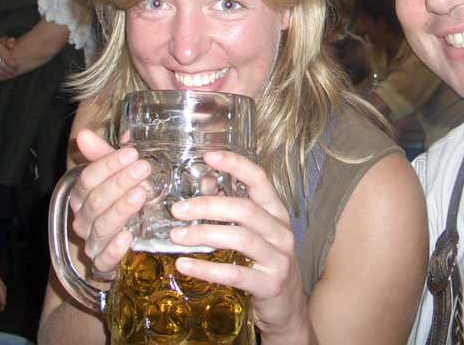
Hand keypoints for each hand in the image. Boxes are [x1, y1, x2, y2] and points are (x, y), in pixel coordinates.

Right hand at [0, 38, 17, 80]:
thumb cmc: (4, 45)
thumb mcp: (8, 40)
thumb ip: (10, 41)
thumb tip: (11, 46)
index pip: (7, 58)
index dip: (12, 64)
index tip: (17, 66)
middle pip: (2, 65)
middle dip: (9, 70)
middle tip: (14, 73)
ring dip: (4, 74)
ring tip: (10, 76)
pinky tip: (2, 76)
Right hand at [68, 129, 152, 279]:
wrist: (118, 245)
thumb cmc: (116, 203)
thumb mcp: (113, 177)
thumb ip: (104, 156)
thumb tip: (85, 133)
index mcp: (81, 196)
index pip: (88, 178)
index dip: (108, 164)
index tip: (132, 153)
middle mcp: (82, 219)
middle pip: (95, 200)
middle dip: (119, 183)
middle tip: (143, 168)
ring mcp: (92, 243)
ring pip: (101, 226)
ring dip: (121, 210)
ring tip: (140, 195)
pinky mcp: (103, 264)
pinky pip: (104, 259)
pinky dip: (115, 249)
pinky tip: (128, 236)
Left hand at [169, 151, 310, 340]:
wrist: (287, 307)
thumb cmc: (265, 261)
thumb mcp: (252, 231)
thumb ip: (231, 205)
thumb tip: (205, 180)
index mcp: (276, 212)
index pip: (260, 179)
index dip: (235, 164)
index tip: (208, 155)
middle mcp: (281, 231)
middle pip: (245, 209)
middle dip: (208, 206)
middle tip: (177, 209)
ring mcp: (279, 258)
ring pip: (241, 238)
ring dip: (205, 235)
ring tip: (176, 236)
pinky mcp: (270, 284)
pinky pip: (235, 274)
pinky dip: (207, 269)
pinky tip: (184, 266)